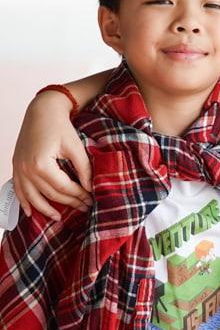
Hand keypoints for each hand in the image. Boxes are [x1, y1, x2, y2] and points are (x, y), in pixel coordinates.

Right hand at [12, 92, 91, 219]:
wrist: (42, 112)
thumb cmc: (60, 127)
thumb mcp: (76, 147)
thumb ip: (83, 169)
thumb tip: (90, 188)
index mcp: (41, 165)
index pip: (64, 188)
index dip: (79, 196)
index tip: (91, 200)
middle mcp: (26, 169)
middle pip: (50, 194)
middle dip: (69, 202)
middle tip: (84, 207)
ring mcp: (19, 169)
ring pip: (32, 197)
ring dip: (45, 209)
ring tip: (59, 217)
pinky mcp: (16, 166)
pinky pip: (18, 190)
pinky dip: (24, 202)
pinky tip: (31, 212)